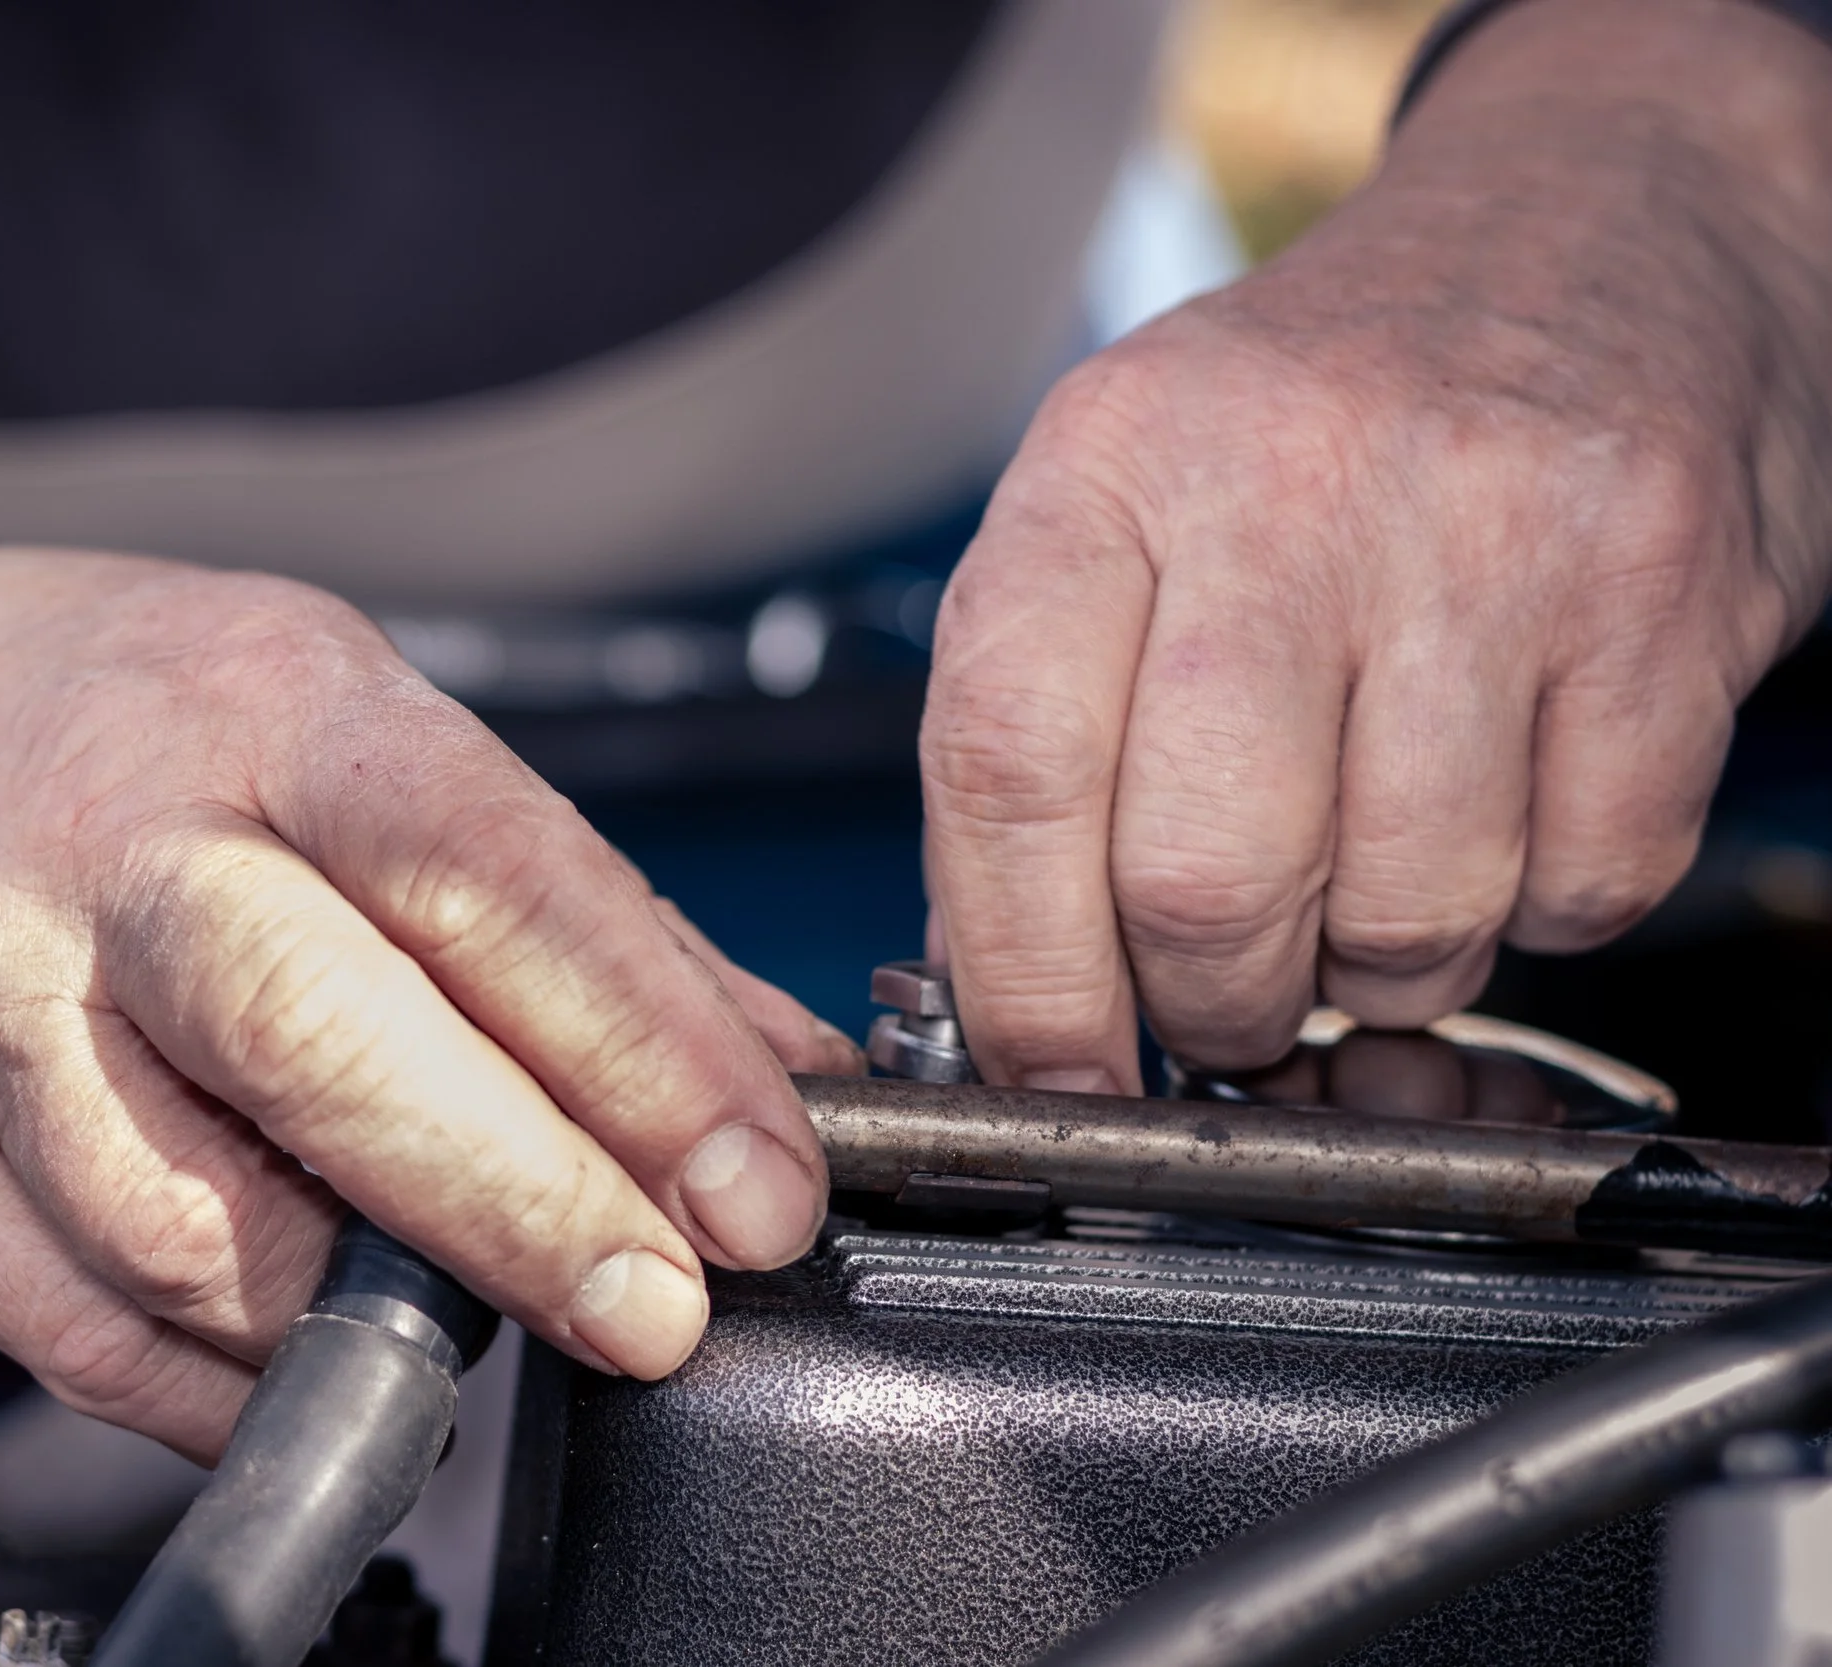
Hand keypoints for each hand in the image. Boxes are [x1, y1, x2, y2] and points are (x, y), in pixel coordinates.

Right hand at [0, 544, 850, 1457]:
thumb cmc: (136, 714)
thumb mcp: (362, 724)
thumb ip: (573, 907)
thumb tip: (779, 1071)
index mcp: (276, 711)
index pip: (487, 878)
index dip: (644, 1049)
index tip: (760, 1185)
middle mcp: (115, 843)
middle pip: (322, 1042)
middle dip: (520, 1204)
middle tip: (655, 1310)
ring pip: (181, 1220)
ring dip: (353, 1316)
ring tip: (458, 1324)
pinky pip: (62, 1316)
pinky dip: (205, 1383)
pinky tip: (296, 1370)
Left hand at [921, 0, 1831, 1088]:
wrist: (1592, 230)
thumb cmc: (1325, 406)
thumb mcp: (1121, 498)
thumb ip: (1038, 723)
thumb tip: (994, 981)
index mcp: (1109, 460)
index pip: (1008, 766)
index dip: (1019, 973)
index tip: (1045, 1067)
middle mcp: (1291, 480)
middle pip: (1200, 879)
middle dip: (1209, 1009)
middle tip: (1223, 998)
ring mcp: (1492, 532)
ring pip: (1406, 915)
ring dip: (1378, 972)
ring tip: (1370, 881)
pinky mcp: (1663, 592)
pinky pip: (1585, 886)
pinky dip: (1537, 914)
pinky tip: (1504, 814)